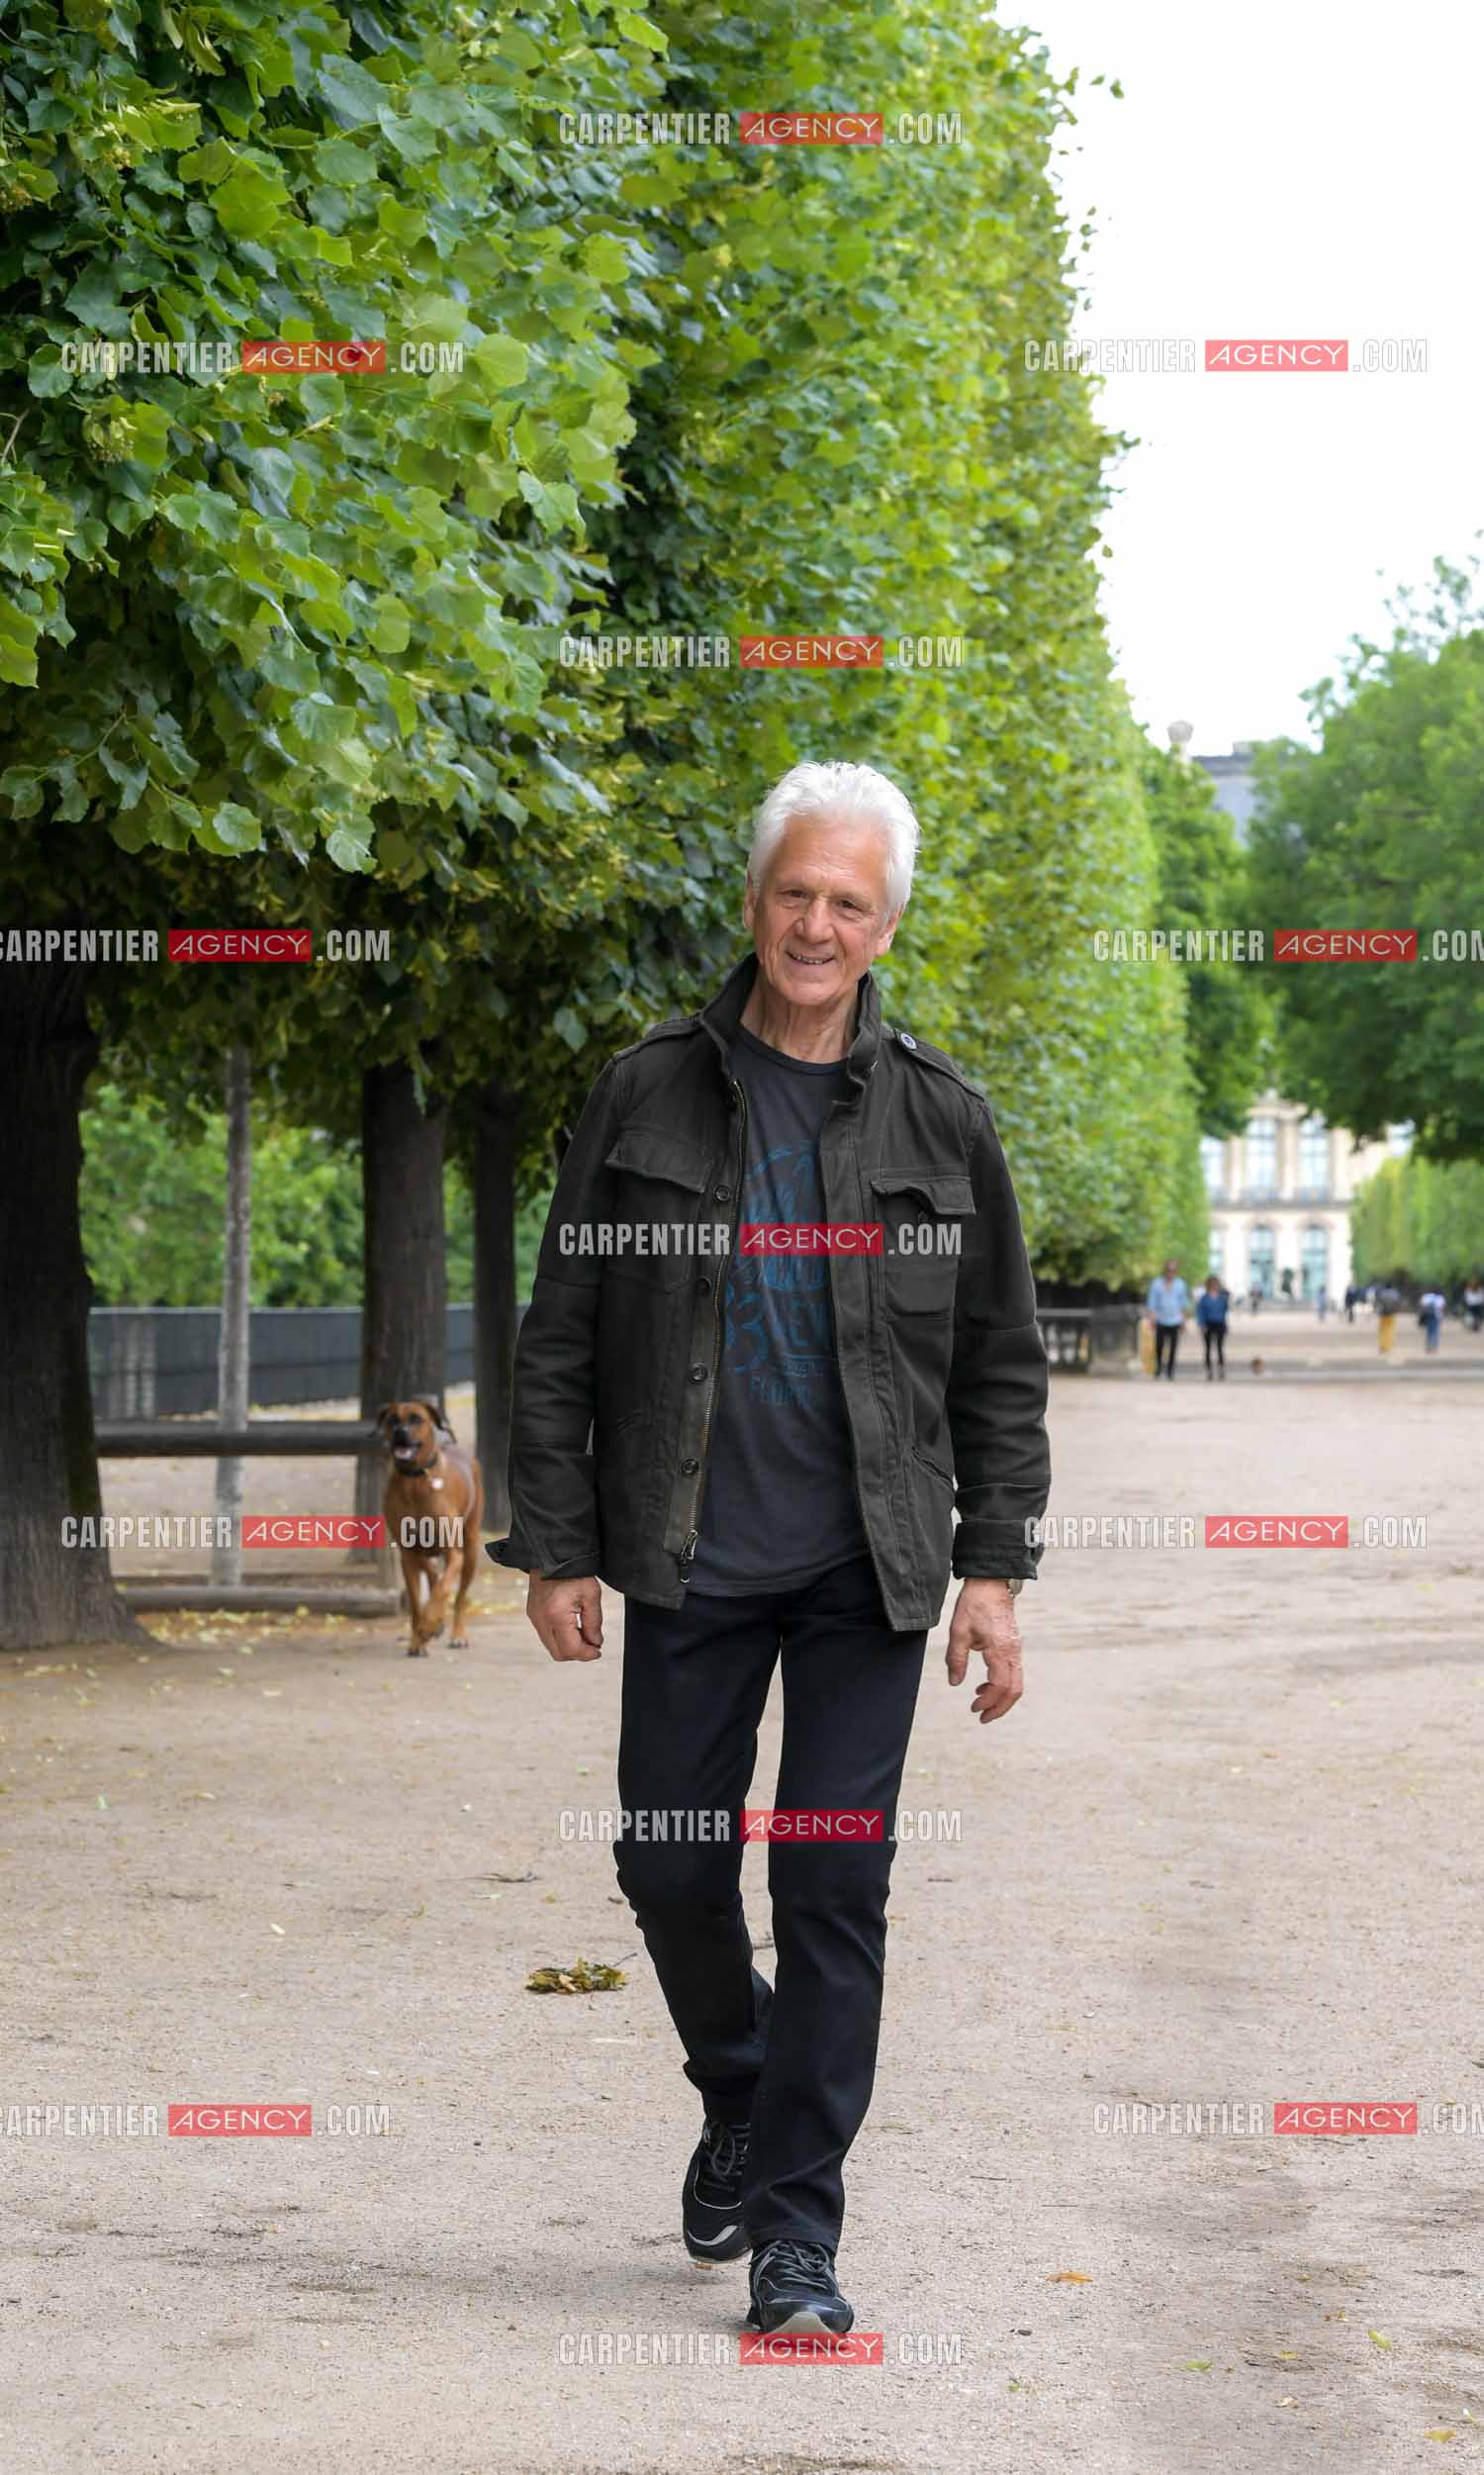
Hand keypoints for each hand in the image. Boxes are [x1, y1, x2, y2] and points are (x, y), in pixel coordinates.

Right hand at [526, 1573, 603, 1661]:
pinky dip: (561, 1638)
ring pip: (552, 1647)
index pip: (571, 1649)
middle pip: (559, 1654)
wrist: (552, 1554)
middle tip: (593, 1644)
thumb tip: (595, 1643)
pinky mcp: (533, 1615)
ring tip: (584, 1633)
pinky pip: (547, 1636)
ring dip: (569, 1646)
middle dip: (578, 1653)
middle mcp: (541, 1620)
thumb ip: (594, 1622)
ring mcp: (535, 1618)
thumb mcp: (591, 1595)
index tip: (598, 1651)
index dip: (587, 1654)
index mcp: (556, 1615)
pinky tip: (573, 1626)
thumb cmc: (573, 1572)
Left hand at [945, 1578, 1022, 1723]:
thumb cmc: (974, 1604)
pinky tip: (984, 1685)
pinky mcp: (1014, 1647)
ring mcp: (1016, 1649)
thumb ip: (956, 1659)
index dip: (988, 1701)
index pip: (1000, 1686)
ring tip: (979, 1703)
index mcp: (1000, 1649)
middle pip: (1015, 1690)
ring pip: (1017, 1684)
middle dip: (999, 1708)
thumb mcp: (958, 1631)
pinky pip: (1014, 1673)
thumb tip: (954, 1683)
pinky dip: (1002, 1685)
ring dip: (1001, 1698)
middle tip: (982, 1718)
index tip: (973, 1708)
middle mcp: (1013, 1652)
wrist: (991, 1583)